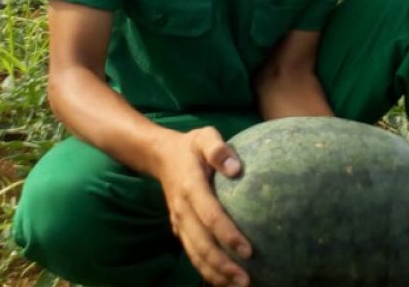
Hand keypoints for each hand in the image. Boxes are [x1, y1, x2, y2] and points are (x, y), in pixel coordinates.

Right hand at [155, 127, 252, 285]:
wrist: (160, 156)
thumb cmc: (191, 146)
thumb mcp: (204, 136)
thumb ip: (218, 149)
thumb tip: (236, 168)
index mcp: (191, 186)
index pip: (210, 215)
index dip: (227, 234)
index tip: (248, 250)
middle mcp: (182, 208)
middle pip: (201, 243)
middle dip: (222, 264)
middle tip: (246, 280)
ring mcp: (179, 221)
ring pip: (195, 253)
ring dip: (215, 273)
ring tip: (238, 285)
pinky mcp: (179, 228)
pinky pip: (192, 253)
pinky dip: (206, 270)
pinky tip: (224, 281)